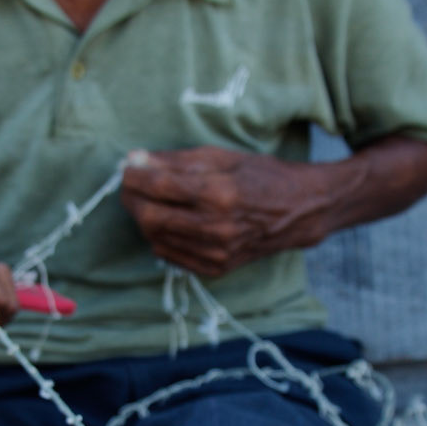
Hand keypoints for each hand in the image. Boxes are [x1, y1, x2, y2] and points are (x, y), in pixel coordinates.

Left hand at [120, 148, 333, 277]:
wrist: (299, 211)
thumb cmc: (261, 176)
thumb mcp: (222, 157)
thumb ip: (176, 161)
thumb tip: (136, 160)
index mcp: (220, 194)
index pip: (159, 186)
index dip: (134, 176)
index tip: (127, 167)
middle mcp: (217, 228)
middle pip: (150, 217)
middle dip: (131, 199)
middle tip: (130, 185)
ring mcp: (216, 253)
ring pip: (156, 238)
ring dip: (143, 216)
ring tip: (150, 200)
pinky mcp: (216, 269)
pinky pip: (170, 255)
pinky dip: (160, 236)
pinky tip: (170, 221)